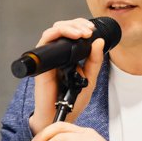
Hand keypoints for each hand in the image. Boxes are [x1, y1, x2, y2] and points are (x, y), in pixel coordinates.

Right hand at [28, 18, 105, 135]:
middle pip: (63, 28)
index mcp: (69, 56)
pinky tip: (70, 36)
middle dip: (77, 24)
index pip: (72, 33)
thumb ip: (95, 61)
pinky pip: (44, 42)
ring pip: (54, 31)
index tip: (92, 30)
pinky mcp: (42, 63)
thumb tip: (99, 41)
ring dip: (68, 27)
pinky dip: (56, 34)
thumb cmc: (72, 101)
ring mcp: (49, 58)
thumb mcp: (89, 79)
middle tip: (88, 30)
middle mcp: (58, 55)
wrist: (60, 116)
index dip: (81, 26)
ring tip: (82, 32)